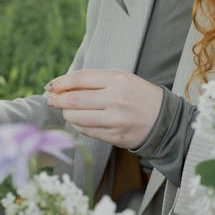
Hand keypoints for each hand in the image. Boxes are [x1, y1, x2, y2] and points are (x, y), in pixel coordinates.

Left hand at [45, 69, 162, 148]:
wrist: (164, 119)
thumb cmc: (138, 94)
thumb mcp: (122, 78)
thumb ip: (95, 79)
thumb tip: (63, 84)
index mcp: (117, 80)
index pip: (80, 79)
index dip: (61, 82)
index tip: (50, 86)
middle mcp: (116, 99)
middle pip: (76, 100)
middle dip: (58, 100)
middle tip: (50, 100)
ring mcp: (116, 120)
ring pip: (79, 118)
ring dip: (66, 114)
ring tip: (64, 111)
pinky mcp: (116, 137)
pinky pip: (88, 131)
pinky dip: (78, 125)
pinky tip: (77, 121)